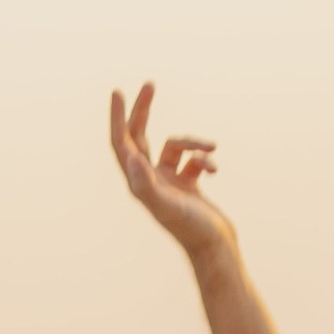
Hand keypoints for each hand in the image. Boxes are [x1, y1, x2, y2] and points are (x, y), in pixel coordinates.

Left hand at [109, 81, 239, 263]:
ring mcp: (168, 182)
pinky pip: (193, 160)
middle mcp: (149, 179)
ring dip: (193, 143)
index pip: (121, 143)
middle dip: (143, 110)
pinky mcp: (187, 186)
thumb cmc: (190, 229)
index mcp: (138, 182)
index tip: (118, 92)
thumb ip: (146, 183)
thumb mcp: (166, 205)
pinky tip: (214, 171)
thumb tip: (131, 156)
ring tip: (211, 149)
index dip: (117, 118)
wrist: (216, 249)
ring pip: (176, 146)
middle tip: (149, 84)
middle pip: (140, 136)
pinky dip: (205, 159)